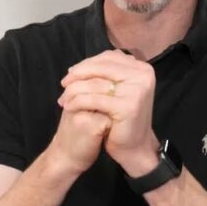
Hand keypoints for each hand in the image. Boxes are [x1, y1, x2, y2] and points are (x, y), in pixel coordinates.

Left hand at [58, 50, 159, 175]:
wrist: (134, 148)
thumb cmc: (122, 119)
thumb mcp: (117, 91)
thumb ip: (106, 74)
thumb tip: (80, 64)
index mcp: (142, 68)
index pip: (108, 57)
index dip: (86, 64)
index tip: (70, 73)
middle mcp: (143, 75)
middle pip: (101, 68)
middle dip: (78, 75)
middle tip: (63, 83)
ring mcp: (137, 90)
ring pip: (95, 83)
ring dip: (74, 90)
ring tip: (63, 98)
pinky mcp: (127, 106)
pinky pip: (94, 99)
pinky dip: (78, 102)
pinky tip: (68, 107)